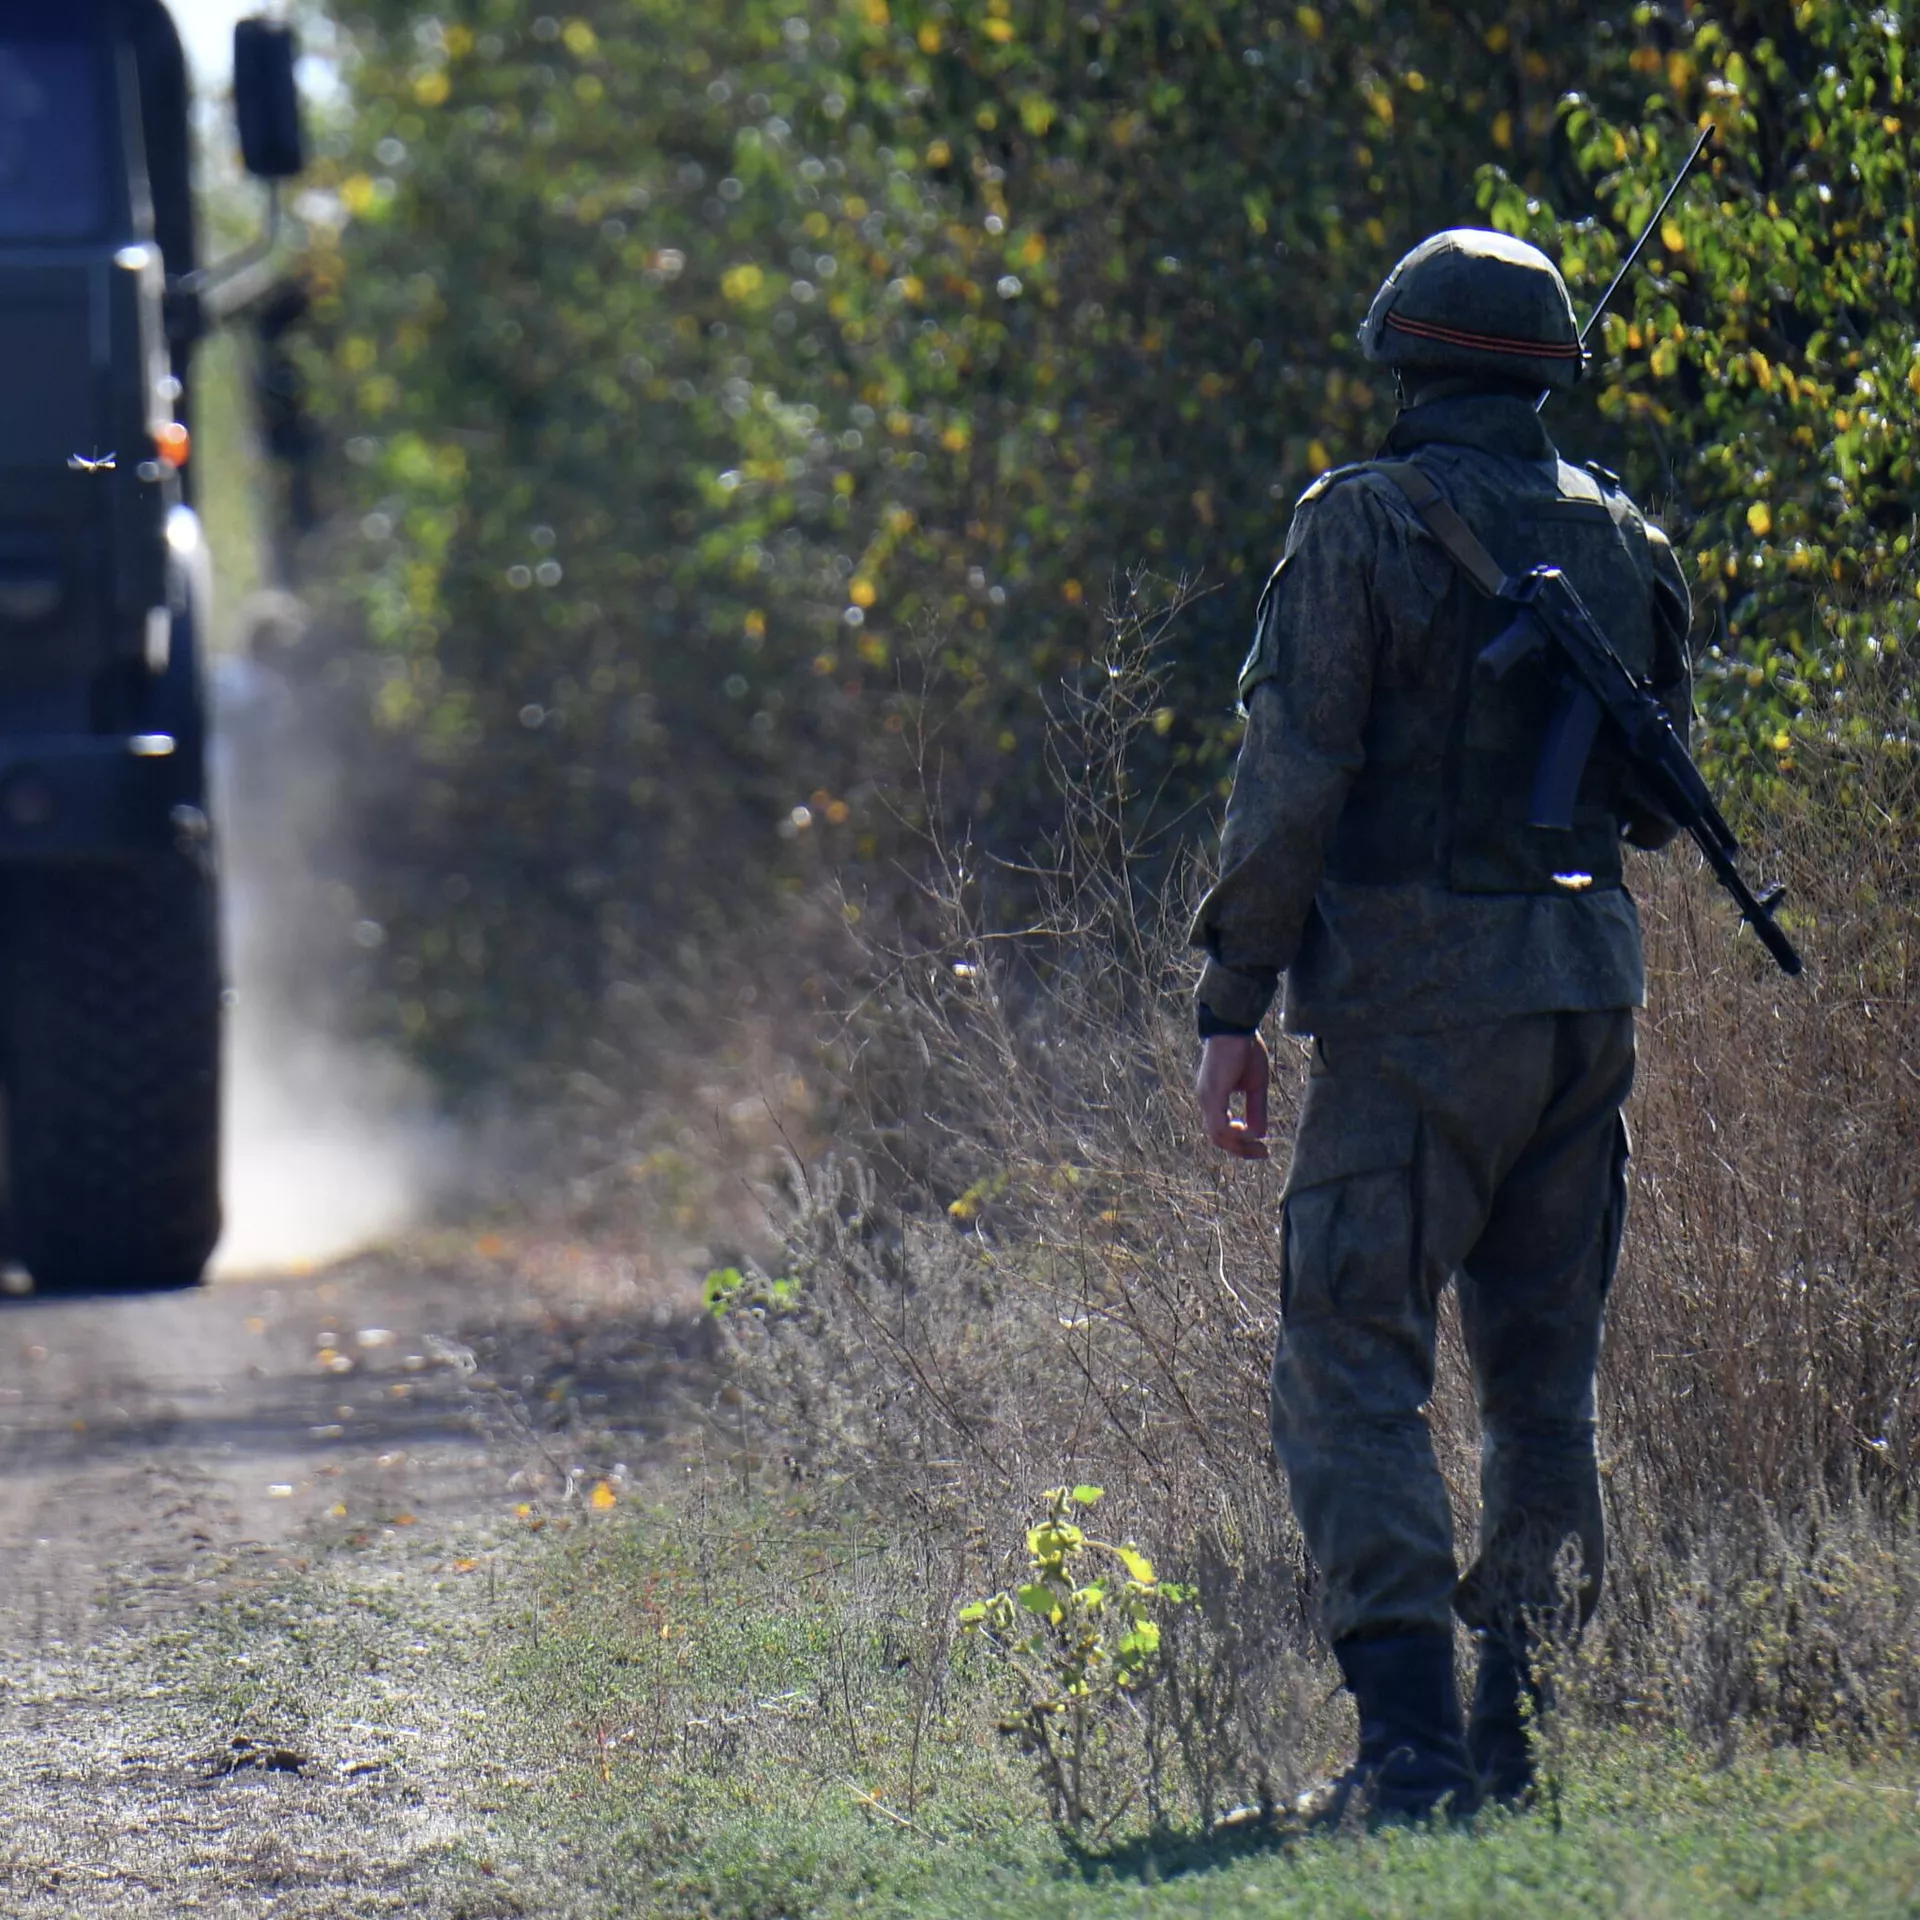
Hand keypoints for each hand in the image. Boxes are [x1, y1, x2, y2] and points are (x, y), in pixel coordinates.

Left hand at [1195, 1032, 1270, 1159]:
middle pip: (1219, 1139)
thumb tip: (1260, 1134)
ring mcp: (1207, 1098)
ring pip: (1218, 1136)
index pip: (1223, 1132)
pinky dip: (1236, 1133)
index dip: (1242, 1145)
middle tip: (1264, 1154)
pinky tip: (1251, 1133)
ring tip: (1260, 1146)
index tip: (1263, 1150)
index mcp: (1215, 1099)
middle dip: (1242, 1150)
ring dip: (1240, 1145)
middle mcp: (1206, 1101)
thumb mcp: (1256, 1085)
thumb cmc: (1246, 1050)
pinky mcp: (1212, 1094)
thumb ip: (1256, 1109)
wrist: (1237, 1028)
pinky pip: (1220, 1125)